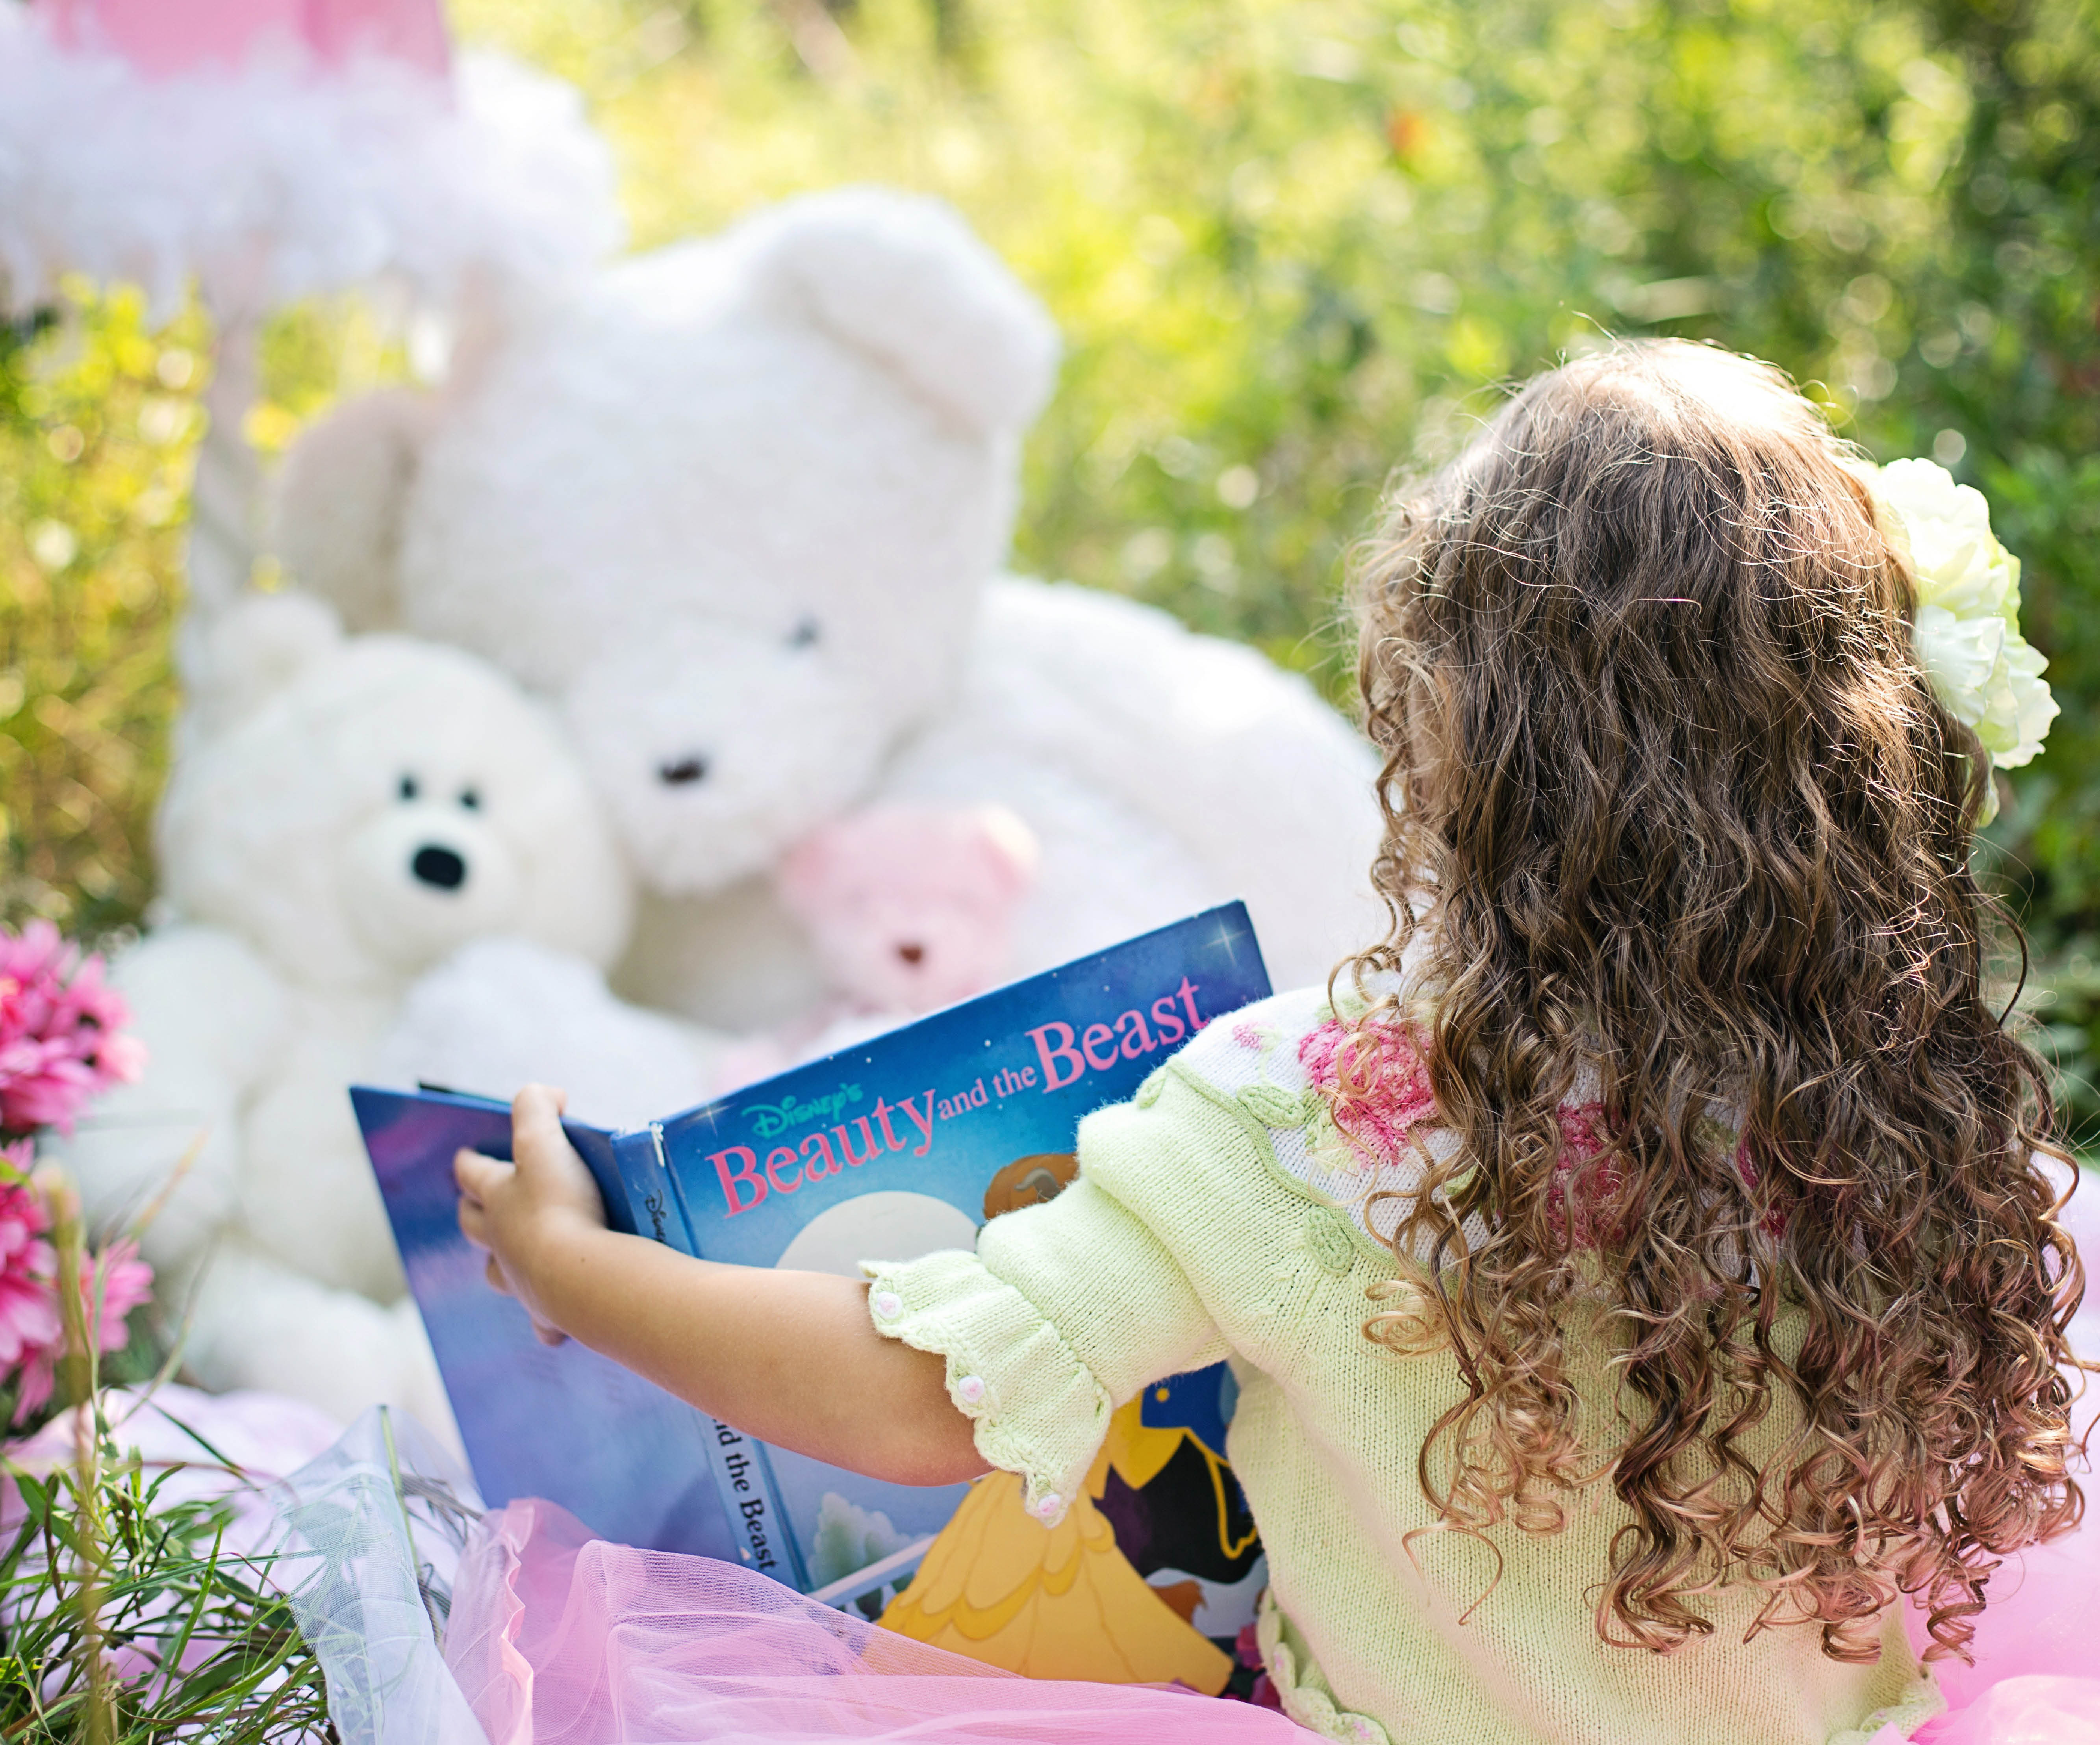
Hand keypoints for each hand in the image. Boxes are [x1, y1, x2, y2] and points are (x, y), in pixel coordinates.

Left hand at [455, 1084, 608, 1346]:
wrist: (579, 1275)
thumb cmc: (560, 1204)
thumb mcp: (545, 1139)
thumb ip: (537, 1105)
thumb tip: (546, 1094)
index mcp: (497, 1198)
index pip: (471, 1173)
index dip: (467, 1162)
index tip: (464, 1155)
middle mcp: (500, 1240)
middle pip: (473, 1225)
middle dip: (472, 1212)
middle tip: (476, 1204)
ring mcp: (519, 1279)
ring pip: (497, 1272)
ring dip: (501, 1262)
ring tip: (514, 1256)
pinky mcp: (546, 1311)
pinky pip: (541, 1319)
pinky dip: (545, 1315)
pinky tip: (555, 1316)